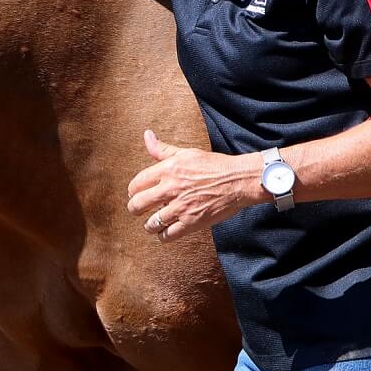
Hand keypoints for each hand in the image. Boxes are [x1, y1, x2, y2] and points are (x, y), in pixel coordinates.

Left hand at [126, 130, 260, 241]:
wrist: (238, 180)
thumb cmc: (213, 165)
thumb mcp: (186, 153)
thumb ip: (162, 149)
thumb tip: (147, 135)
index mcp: (167, 170)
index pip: (136, 185)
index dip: (133, 192)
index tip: (136, 194)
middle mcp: (170, 189)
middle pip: (138, 205)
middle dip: (135, 209)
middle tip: (138, 210)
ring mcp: (181, 207)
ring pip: (151, 223)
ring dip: (149, 225)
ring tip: (152, 223)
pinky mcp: (192, 222)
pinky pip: (168, 235)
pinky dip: (163, 236)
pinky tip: (165, 232)